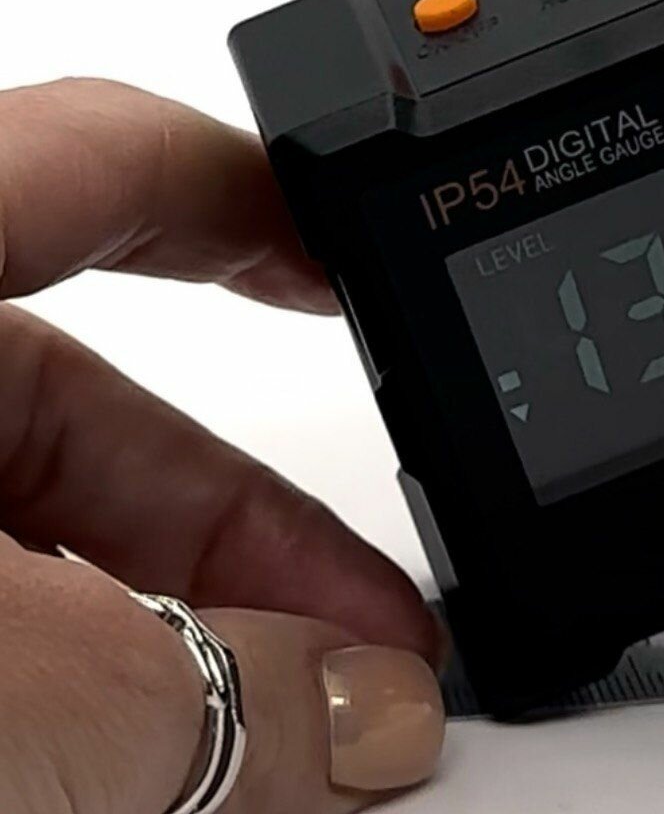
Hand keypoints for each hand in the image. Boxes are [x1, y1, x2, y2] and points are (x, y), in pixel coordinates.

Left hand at [0, 79, 446, 812]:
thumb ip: (190, 686)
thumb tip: (364, 717)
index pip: (106, 161)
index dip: (258, 198)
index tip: (356, 256)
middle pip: (95, 409)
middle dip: (255, 535)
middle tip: (377, 640)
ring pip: (36, 542)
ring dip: (179, 644)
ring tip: (297, 750)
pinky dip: (79, 695)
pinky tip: (162, 784)